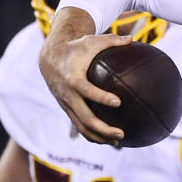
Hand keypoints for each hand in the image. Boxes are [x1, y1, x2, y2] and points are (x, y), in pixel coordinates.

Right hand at [39, 28, 132, 144]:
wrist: (49, 58)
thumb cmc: (75, 48)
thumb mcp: (91, 41)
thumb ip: (111, 40)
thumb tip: (132, 40)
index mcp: (73, 79)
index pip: (87, 91)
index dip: (102, 98)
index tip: (118, 102)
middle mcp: (69, 95)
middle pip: (85, 117)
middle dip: (103, 128)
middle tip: (122, 133)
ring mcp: (67, 105)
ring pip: (82, 127)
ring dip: (99, 137)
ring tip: (118, 141)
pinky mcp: (67, 110)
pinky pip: (79, 127)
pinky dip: (92, 135)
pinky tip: (108, 140)